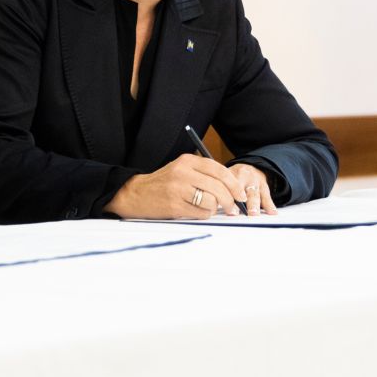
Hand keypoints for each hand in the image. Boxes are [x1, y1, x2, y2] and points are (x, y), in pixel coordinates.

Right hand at [106, 154, 251, 219]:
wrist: (135, 194)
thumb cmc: (163, 183)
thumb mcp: (182, 170)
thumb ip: (204, 174)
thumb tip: (232, 187)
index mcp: (187, 161)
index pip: (219, 170)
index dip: (234, 184)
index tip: (240, 194)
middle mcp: (183, 172)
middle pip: (218, 187)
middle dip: (231, 200)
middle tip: (233, 207)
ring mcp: (178, 189)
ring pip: (211, 201)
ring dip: (215, 208)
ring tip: (209, 208)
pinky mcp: (175, 206)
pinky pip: (201, 213)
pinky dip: (204, 215)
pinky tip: (198, 212)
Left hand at [226, 163, 276, 215]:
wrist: (251, 168)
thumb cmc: (234, 177)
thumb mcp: (226, 177)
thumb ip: (221, 189)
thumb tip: (212, 205)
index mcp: (233, 174)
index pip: (229, 185)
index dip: (228, 195)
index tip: (226, 207)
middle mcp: (244, 177)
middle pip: (242, 189)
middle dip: (241, 200)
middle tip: (239, 210)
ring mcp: (255, 182)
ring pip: (255, 194)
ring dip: (254, 204)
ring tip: (253, 213)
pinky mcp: (264, 187)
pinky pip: (267, 197)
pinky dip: (270, 205)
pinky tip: (272, 212)